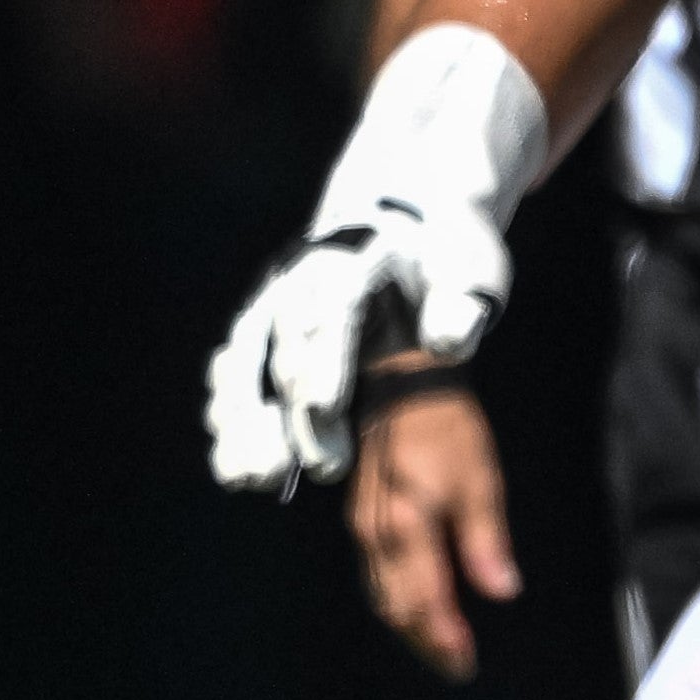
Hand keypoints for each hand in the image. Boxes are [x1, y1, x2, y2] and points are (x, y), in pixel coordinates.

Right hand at [204, 197, 511, 493]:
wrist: (403, 220)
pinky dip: (230, 419)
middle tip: (323, 469)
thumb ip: (460, 305)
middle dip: (292, 410)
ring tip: (249, 479)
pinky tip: (234, 466)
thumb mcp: (468, 267)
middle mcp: (299, 279)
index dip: (323, 360)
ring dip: (243, 422)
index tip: (325, 410)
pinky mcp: (263, 330)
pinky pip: (234, 374)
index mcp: (351, 260)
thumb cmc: (439, 255)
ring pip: (243, 361)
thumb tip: (445, 343)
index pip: (331, 308)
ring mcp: (273, 303)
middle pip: (283, 344)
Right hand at [351, 380, 519, 679]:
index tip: (465, 664)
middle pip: (393, 606)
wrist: (401, 382)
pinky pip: (372, 573)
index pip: (424, 601)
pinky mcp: (359, 515)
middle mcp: (375, 534)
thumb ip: (485, 541)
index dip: (444, 639)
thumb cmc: (447, 428)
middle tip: (455, 666)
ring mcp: (361, 525)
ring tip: (436, 644)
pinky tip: (413, 602)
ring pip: (378, 593)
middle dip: (423, 641)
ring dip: (406, 624)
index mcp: (407, 528)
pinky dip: (392, 598)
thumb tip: (501, 591)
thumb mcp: (480, 481)